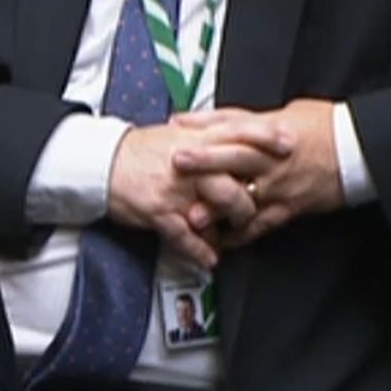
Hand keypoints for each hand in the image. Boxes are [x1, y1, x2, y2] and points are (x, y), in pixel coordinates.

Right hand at [107, 118, 292, 268]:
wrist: (101, 163)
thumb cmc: (138, 151)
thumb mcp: (176, 134)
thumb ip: (206, 136)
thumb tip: (236, 138)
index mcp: (195, 138)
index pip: (239, 131)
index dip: (266, 138)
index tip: (289, 145)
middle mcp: (190, 162)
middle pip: (236, 177)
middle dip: (252, 197)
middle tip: (261, 207)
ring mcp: (175, 188)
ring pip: (217, 208)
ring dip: (231, 226)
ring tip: (236, 235)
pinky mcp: (159, 211)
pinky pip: (186, 236)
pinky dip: (200, 251)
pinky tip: (210, 258)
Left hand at [170, 99, 343, 248]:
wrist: (360, 150)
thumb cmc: (322, 128)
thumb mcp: (282, 113)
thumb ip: (241, 119)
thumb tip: (201, 119)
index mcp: (270, 132)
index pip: (234, 126)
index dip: (204, 126)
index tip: (176, 127)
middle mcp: (272, 158)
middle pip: (234, 157)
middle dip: (204, 161)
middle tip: (176, 163)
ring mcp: (280, 185)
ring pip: (246, 196)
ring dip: (218, 208)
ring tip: (193, 216)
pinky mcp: (289, 208)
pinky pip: (262, 225)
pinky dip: (241, 234)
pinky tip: (221, 240)